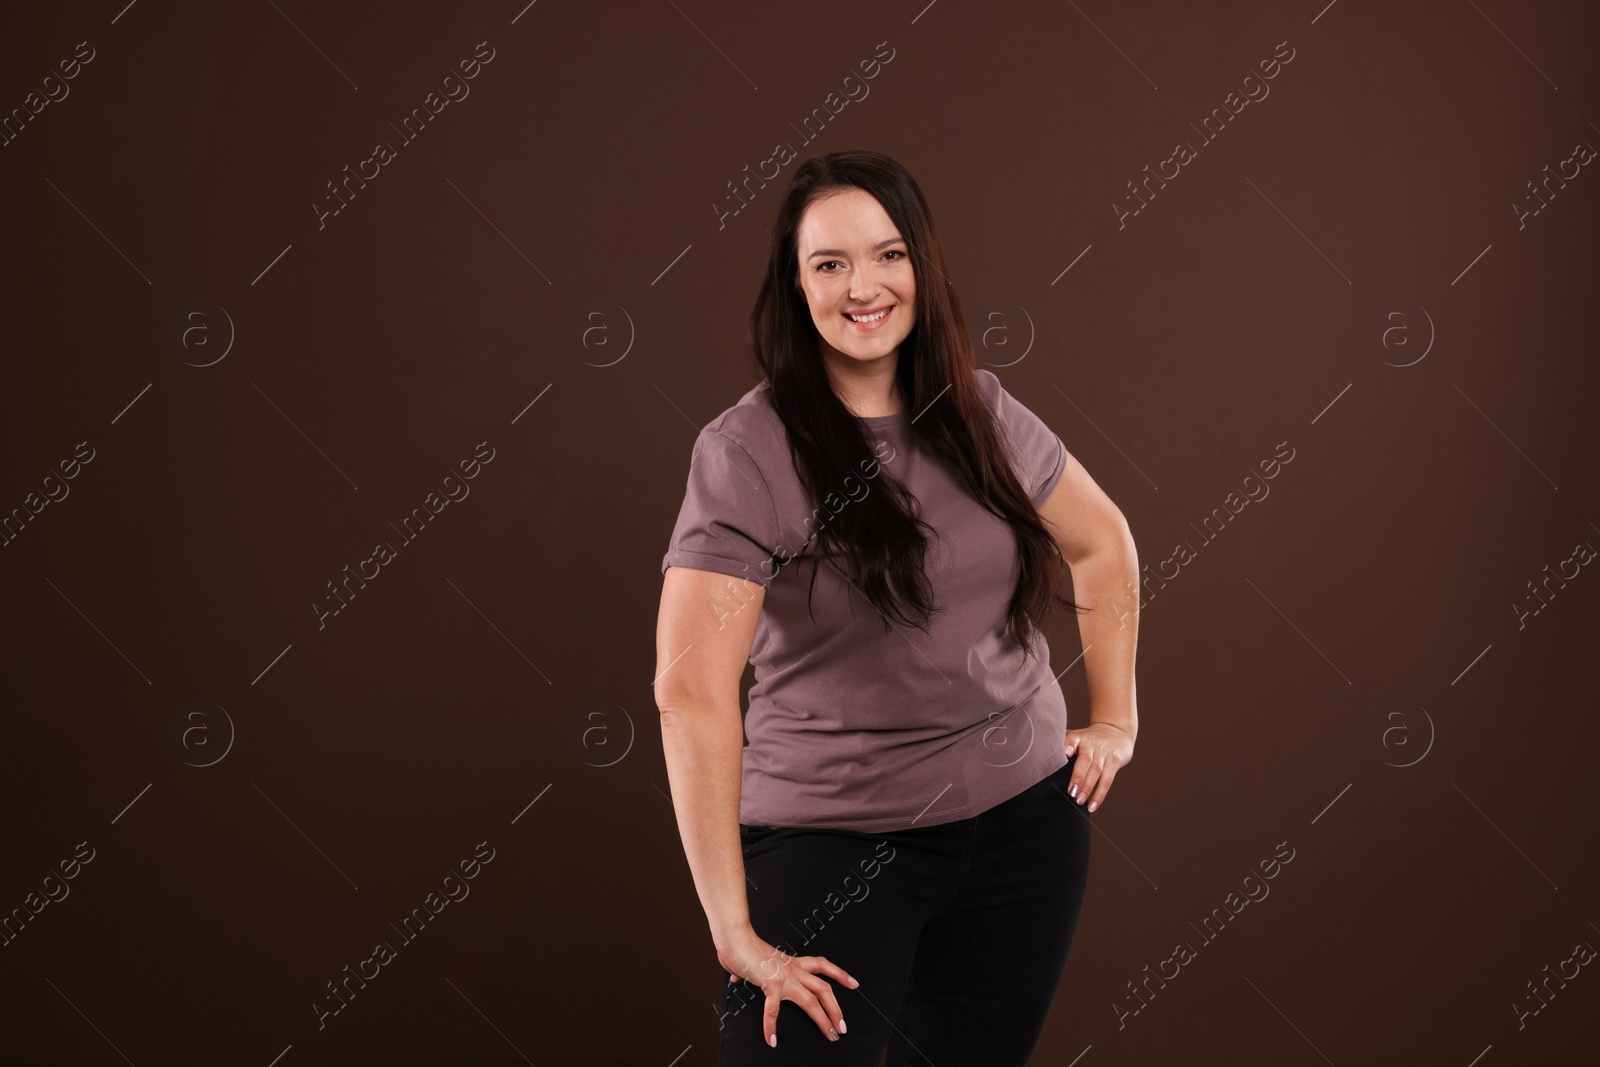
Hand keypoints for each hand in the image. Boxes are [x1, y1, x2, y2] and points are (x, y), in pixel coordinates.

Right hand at [717, 926, 857, 1047]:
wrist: (736, 938)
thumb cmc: (743, 947)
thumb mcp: (754, 959)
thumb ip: (750, 970)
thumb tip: (738, 976)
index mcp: (792, 963)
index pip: (822, 965)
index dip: (839, 974)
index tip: (853, 983)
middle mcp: (793, 970)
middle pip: (824, 989)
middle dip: (836, 1009)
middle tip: (843, 1026)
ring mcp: (785, 977)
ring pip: (812, 1001)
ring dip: (823, 1019)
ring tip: (830, 1034)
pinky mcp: (772, 984)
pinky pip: (774, 1010)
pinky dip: (771, 1026)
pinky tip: (771, 1039)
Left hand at [1064, 722, 1134, 812]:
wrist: (1115, 732)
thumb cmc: (1088, 739)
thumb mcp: (1076, 736)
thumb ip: (1061, 744)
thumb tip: (1039, 757)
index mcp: (1079, 737)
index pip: (1073, 738)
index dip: (1069, 744)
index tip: (1065, 752)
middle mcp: (1092, 744)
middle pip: (1085, 760)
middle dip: (1078, 777)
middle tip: (1071, 792)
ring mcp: (1104, 753)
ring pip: (1096, 771)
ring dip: (1088, 788)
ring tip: (1079, 801)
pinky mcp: (1114, 762)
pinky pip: (1107, 780)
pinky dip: (1099, 795)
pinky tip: (1092, 806)